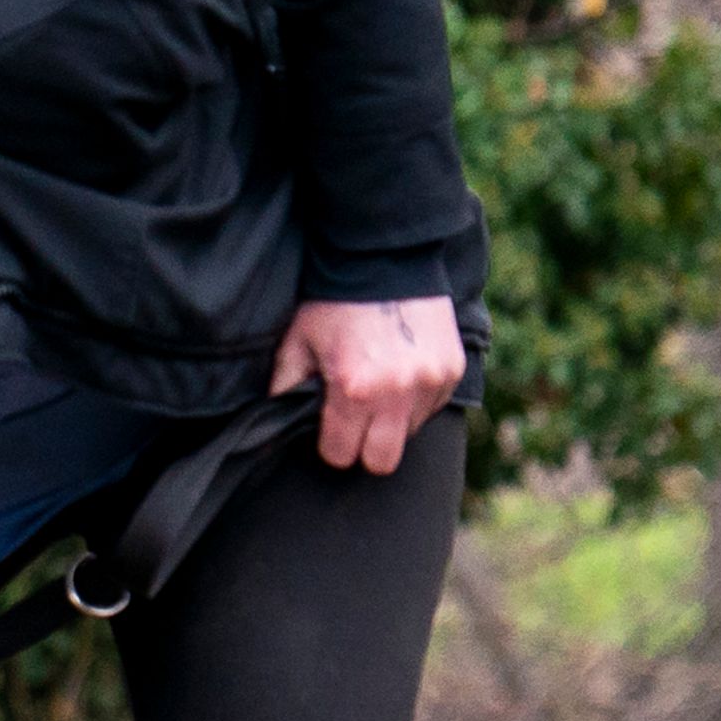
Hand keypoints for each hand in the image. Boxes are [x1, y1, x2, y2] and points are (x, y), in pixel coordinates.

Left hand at [268, 295, 462, 471]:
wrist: (384, 259)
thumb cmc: (334, 305)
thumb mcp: (297, 345)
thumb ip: (283, 392)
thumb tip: (268, 430)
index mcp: (353, 390)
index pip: (341, 455)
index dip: (331, 444)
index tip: (329, 426)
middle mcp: (397, 392)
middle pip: (381, 462)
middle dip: (365, 447)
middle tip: (355, 419)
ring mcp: (430, 382)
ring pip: (409, 434)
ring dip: (392, 422)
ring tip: (379, 385)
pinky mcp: (452, 370)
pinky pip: (432, 408)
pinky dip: (416, 400)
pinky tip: (401, 370)